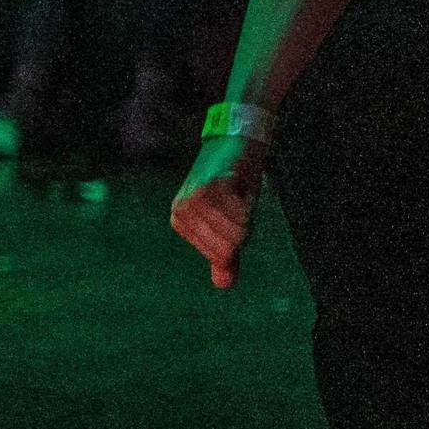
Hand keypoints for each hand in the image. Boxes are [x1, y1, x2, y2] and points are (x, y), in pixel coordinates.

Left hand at [168, 131, 265, 289]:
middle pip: (228, 247)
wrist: (236, 143)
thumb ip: (226, 253)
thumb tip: (223, 285)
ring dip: (246, 214)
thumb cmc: (233, 184)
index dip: (238, 238)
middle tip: (236, 202)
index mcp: (182, 225)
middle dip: (243, 228)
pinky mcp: (209, 187)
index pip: (221, 256)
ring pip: (235, 233)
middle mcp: (181, 214)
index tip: (232, 214)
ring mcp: (192, 200)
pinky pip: (239, 215)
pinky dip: (248, 204)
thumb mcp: (229, 223)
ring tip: (236, 193)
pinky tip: (238, 186)